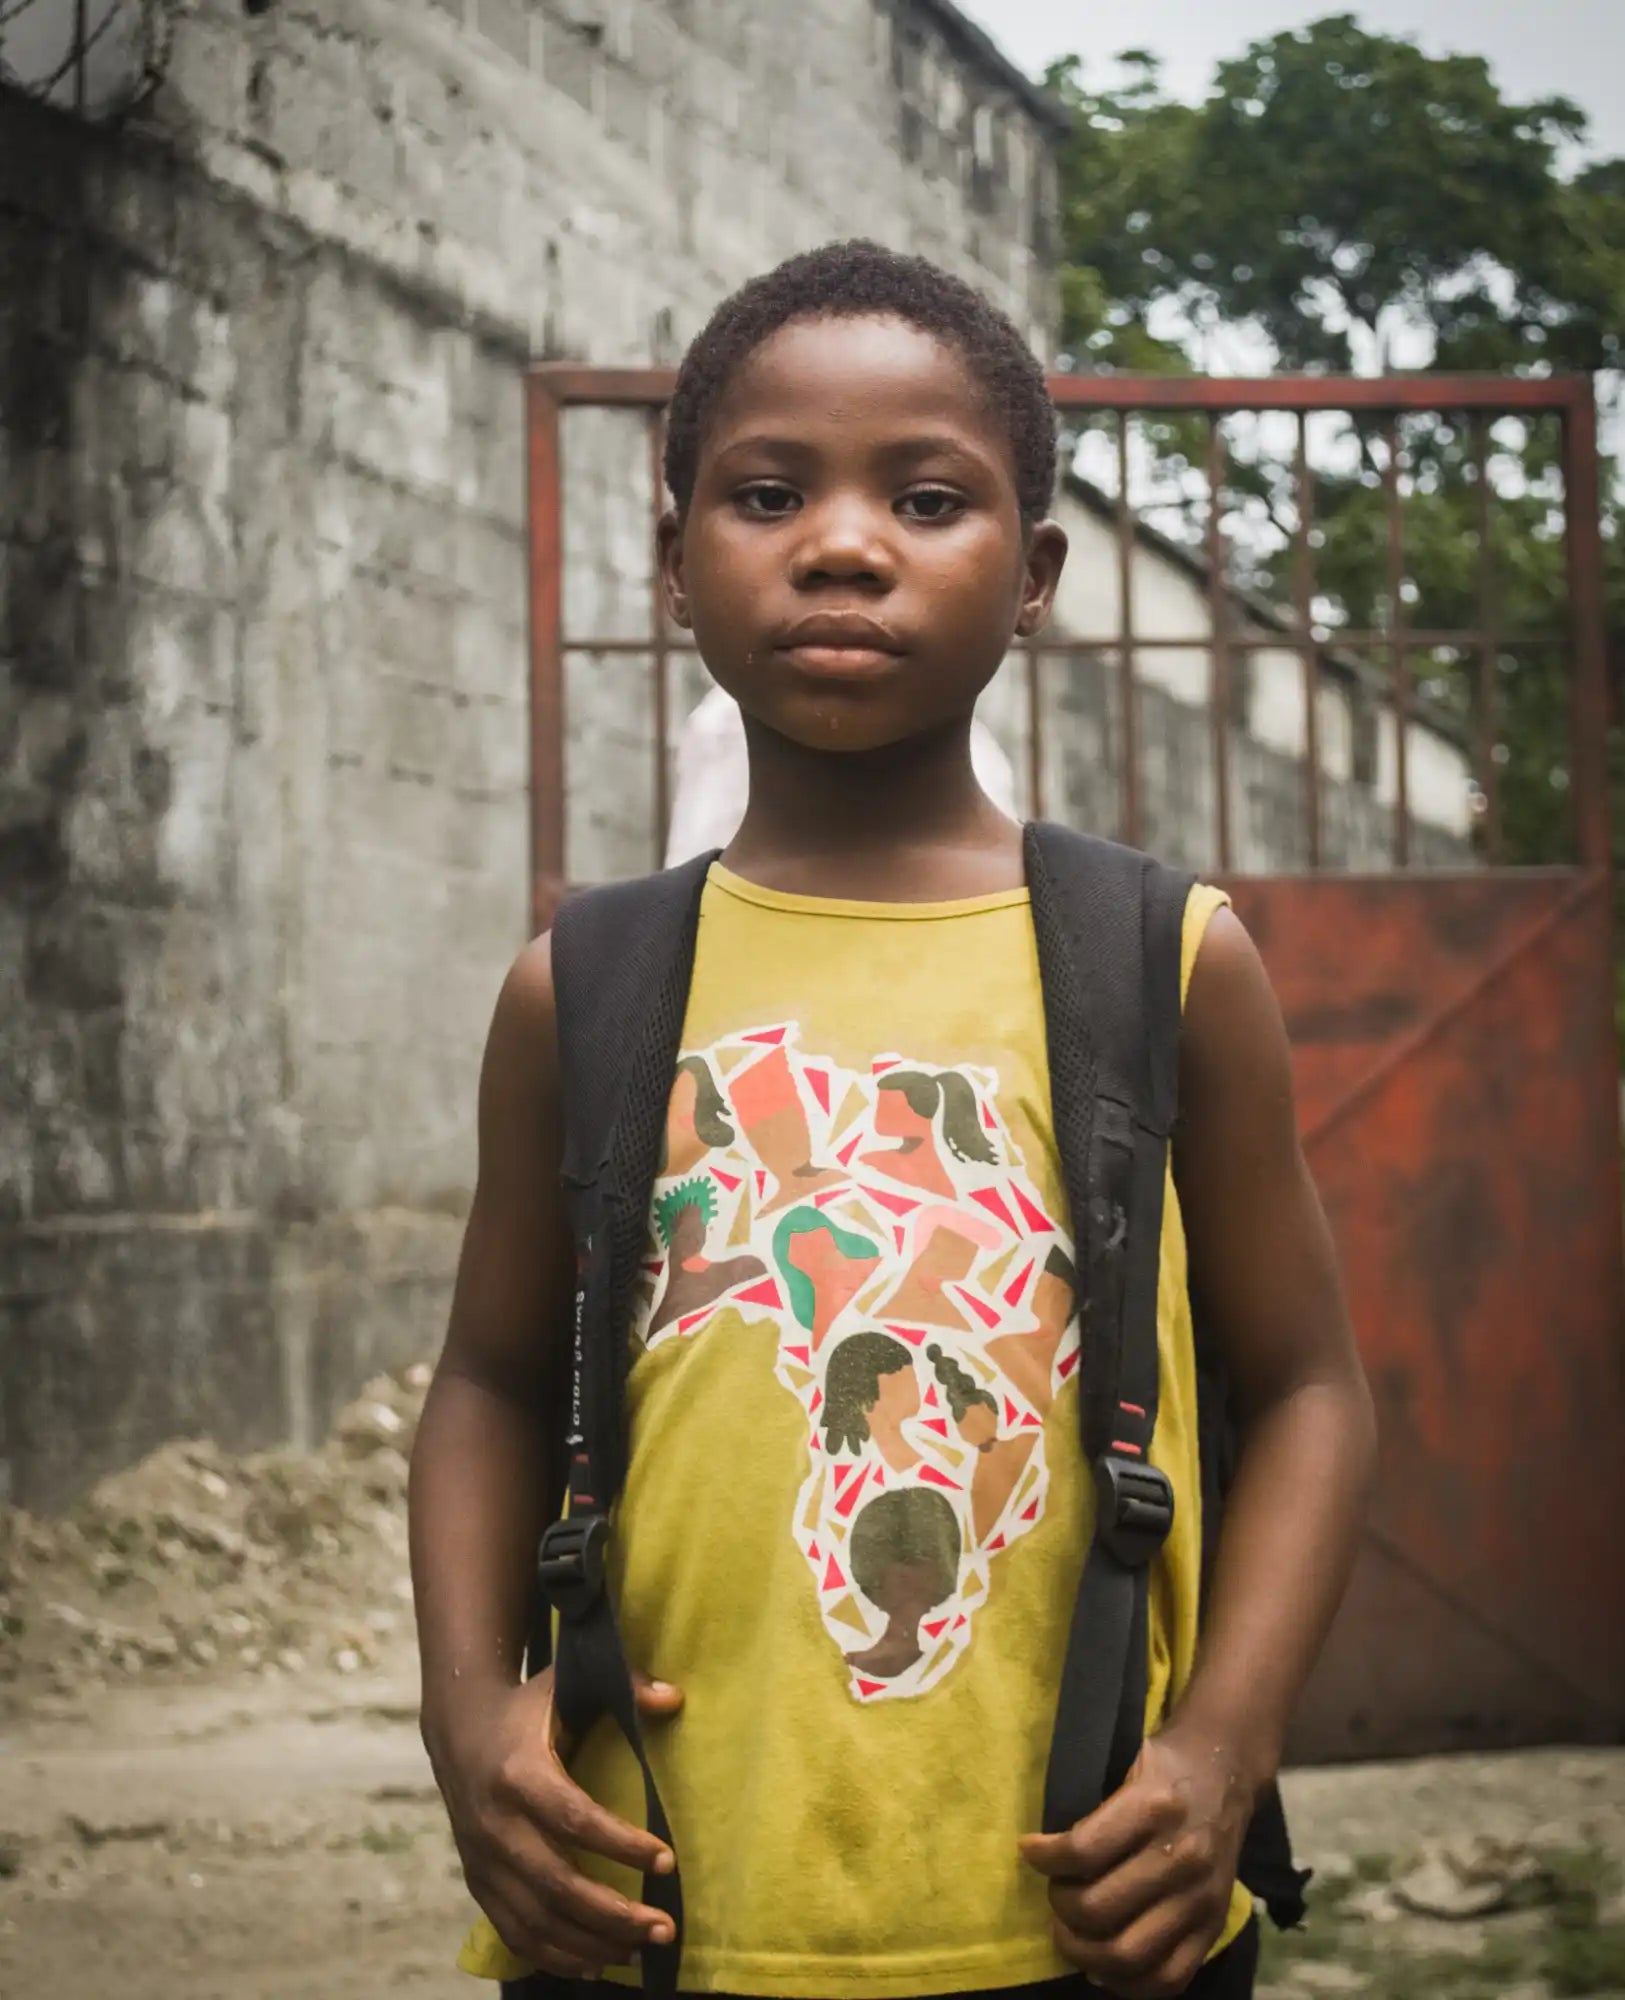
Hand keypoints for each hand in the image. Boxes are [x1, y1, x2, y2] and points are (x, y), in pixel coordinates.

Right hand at [426, 1664, 684, 1978]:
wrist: (459, 1729)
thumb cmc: (528, 1709)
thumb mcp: (567, 1687)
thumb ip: (624, 1685)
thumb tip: (675, 1699)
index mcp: (519, 1774)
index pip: (574, 1820)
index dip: (621, 1845)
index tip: (668, 1861)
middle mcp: (495, 1823)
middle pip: (557, 1885)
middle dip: (614, 1914)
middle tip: (665, 1927)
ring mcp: (482, 1860)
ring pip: (536, 1920)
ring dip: (591, 1943)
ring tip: (642, 1951)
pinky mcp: (477, 1882)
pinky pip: (513, 1933)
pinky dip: (553, 1957)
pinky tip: (594, 1964)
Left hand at [1018, 1721, 1252, 1998]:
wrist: (1225, 1770)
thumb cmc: (1165, 1766)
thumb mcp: (1127, 1762)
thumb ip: (1095, 1812)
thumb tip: (1040, 1857)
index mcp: (1154, 1806)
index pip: (1083, 1850)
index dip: (1045, 1858)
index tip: (1029, 1852)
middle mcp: (1182, 1855)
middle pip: (1099, 1909)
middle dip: (1061, 1909)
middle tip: (1055, 1897)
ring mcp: (1201, 1898)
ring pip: (1128, 1954)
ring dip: (1084, 1953)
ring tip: (1070, 1933)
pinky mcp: (1214, 1928)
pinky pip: (1167, 1979)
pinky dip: (1126, 1983)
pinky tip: (1103, 1966)